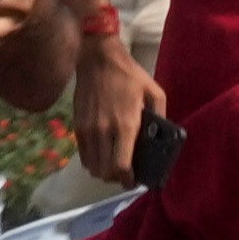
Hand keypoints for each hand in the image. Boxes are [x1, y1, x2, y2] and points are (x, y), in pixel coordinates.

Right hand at [66, 29, 160, 172]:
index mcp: (125, 125)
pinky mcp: (77, 125)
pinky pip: (82, 154)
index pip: (120, 165)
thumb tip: (162, 137)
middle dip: (116, 178)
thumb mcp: (154, 92)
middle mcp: (103, 131)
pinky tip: (102, 154)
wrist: (98, 58)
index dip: (127, 179)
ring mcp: (87, 129)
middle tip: (126, 175)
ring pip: (91, 165)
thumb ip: (160, 116)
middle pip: (104, 170)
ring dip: (103, 170)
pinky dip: (92, 160)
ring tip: (113, 165)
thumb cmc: (129, 75)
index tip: (134, 181)